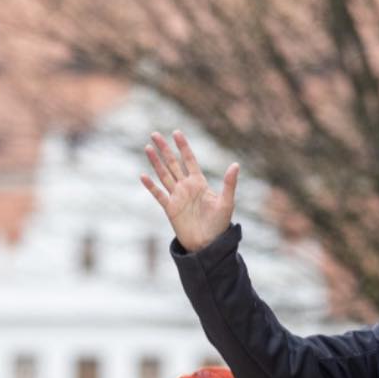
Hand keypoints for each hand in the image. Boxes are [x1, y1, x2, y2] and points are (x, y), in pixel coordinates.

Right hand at [141, 130, 238, 253]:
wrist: (208, 244)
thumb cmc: (219, 224)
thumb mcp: (226, 202)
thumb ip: (229, 184)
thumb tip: (235, 164)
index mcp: (199, 183)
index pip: (189, 160)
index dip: (183, 146)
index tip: (176, 133)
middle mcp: (186, 187)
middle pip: (173, 163)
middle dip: (164, 149)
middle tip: (155, 134)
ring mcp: (177, 197)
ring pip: (164, 175)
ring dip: (155, 162)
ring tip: (147, 148)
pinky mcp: (170, 209)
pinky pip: (159, 195)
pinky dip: (151, 186)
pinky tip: (143, 176)